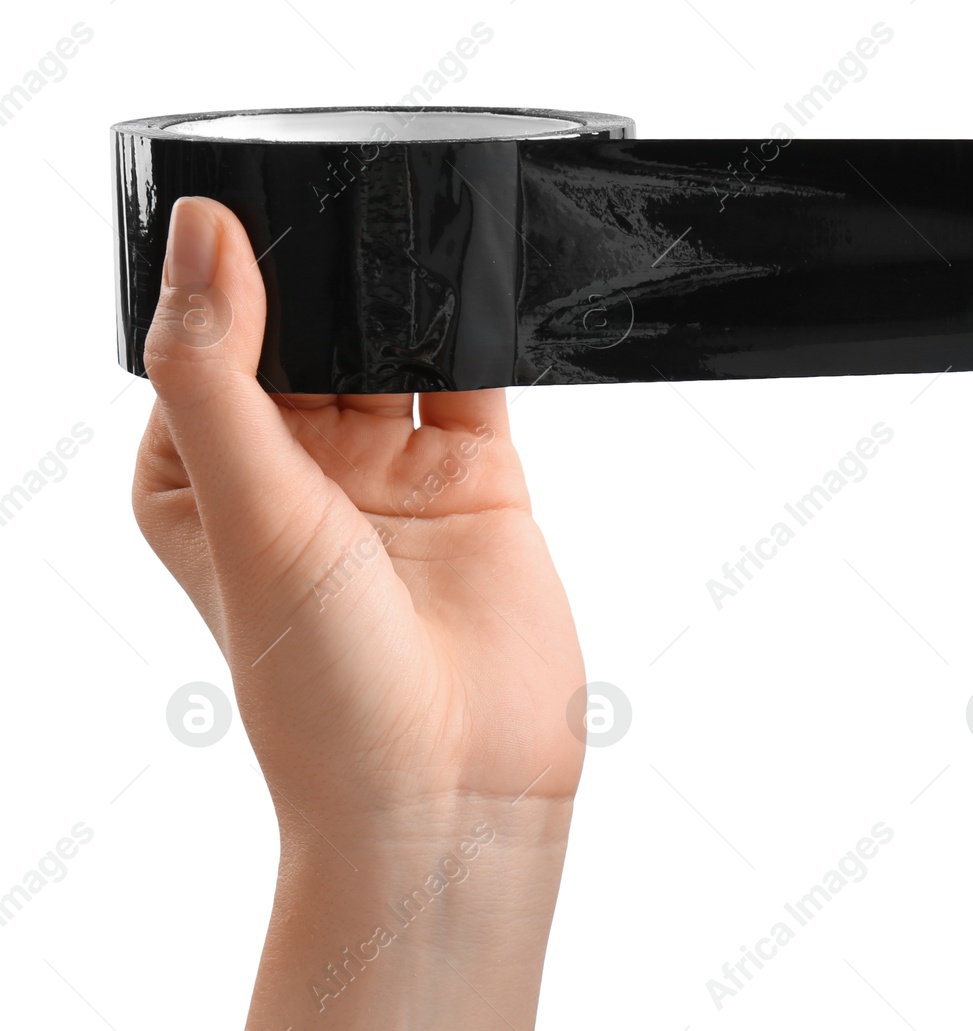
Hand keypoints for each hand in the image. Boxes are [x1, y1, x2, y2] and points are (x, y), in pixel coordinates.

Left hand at [133, 197, 585, 1027]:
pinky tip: (477, 279)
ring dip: (399, 292)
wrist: (452, 791)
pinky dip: (477, 329)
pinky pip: (472, 380)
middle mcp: (295, 470)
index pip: (204, 345)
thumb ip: (219, 372)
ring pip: (392, 346)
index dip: (222, 278)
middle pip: (306, 334)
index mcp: (203, 477)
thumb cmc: (321, 695)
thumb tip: (201, 237)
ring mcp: (389, 474)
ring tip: (408, 217)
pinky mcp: (476, 481)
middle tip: (339, 194)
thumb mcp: (248, 516)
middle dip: (322, 275)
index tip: (243, 207)